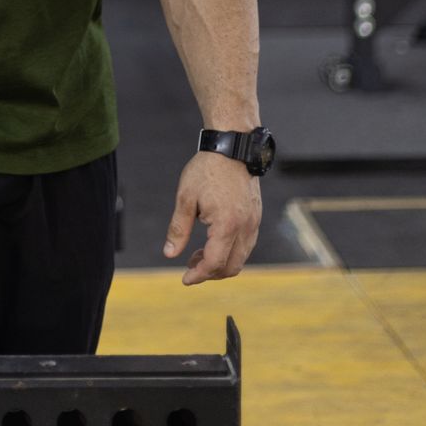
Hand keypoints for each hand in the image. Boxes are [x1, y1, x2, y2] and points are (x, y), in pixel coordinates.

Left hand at [163, 152, 261, 285]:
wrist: (232, 146)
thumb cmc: (207, 169)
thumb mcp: (186, 198)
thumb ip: (178, 229)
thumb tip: (169, 254)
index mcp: (227, 225)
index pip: (215, 263)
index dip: (199, 275)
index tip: (185, 279)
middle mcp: (245, 228)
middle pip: (231, 267)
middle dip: (210, 273)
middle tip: (189, 266)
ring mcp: (254, 223)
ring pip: (241, 258)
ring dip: (220, 263)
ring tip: (198, 254)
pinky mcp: (256, 217)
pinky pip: (246, 245)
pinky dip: (230, 251)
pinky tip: (214, 242)